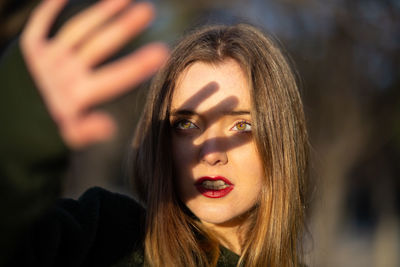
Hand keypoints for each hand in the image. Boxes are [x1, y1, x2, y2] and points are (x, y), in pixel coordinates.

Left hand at [20, 0, 168, 147]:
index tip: (162, 52)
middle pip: (96, 47)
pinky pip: (41, 22)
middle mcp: (62, 75)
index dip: (136, 67)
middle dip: (123, 28)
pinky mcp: (33, 47)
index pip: (111, 80)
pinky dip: (50, 7)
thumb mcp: (74, 135)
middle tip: (148, 10)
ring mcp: (48, 59)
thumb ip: (89, 131)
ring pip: (77, 30)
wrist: (28, 113)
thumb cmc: (65, 119)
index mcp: (77, 97)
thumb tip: (109, 126)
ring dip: (102, 12)